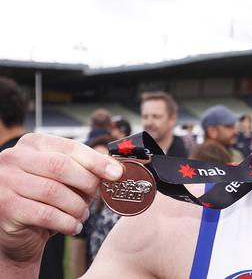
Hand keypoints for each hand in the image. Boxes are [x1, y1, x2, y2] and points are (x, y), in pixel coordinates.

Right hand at [0, 133, 122, 262]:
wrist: (18, 232)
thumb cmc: (45, 198)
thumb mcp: (64, 177)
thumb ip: (85, 168)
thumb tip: (116, 168)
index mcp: (32, 144)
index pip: (69, 147)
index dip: (96, 161)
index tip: (116, 173)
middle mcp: (13, 158)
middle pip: (61, 166)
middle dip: (87, 183)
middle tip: (98, 196)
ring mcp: (5, 182)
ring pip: (54, 192)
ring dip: (77, 207)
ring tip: (83, 214)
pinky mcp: (5, 207)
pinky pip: (46, 214)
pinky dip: (67, 222)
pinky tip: (73, 226)